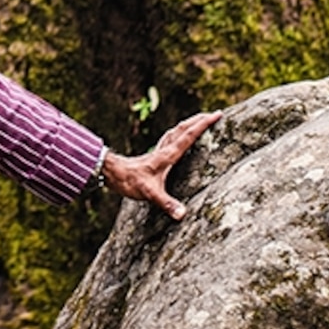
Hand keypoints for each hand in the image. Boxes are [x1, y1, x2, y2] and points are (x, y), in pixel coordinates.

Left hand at [101, 111, 220, 220]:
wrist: (112, 174)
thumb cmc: (130, 182)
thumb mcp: (150, 194)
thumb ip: (167, 203)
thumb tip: (182, 214)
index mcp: (167, 156)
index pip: (188, 136)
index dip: (203, 125)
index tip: (216, 115)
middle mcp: (164, 150)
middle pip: (183, 129)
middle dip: (200, 120)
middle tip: (214, 114)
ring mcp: (158, 151)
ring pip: (176, 131)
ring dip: (190, 124)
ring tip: (200, 120)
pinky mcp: (153, 155)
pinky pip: (170, 138)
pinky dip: (179, 133)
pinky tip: (179, 136)